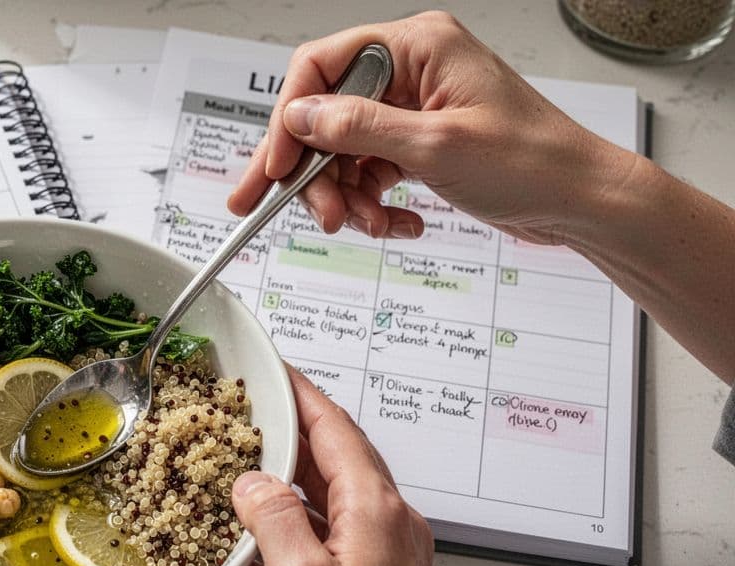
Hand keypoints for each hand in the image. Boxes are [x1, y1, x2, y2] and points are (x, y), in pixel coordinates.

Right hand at [228, 11, 635, 247]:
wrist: (581, 203)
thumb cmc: (536, 162)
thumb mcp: (437, 146)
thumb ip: (360, 128)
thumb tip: (301, 117)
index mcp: (419, 47)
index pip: (322, 65)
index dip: (291, 117)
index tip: (277, 165)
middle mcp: (412, 70)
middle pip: (327, 115)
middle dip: (319, 172)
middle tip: (319, 214)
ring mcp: (415, 107)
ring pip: (344, 151)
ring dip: (347, 196)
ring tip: (369, 225)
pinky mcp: (419, 141)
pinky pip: (370, 171)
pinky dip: (373, 203)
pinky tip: (396, 223)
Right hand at [231, 367, 466, 565]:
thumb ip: (272, 518)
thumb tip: (251, 482)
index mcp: (375, 511)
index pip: (335, 428)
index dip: (301, 394)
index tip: (274, 370)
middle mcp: (386, 524)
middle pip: (334, 456)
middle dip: (288, 432)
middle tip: (248, 413)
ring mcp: (382, 554)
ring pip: (328, 496)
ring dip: (286, 480)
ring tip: (241, 468)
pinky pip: (326, 535)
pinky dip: (291, 526)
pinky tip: (256, 542)